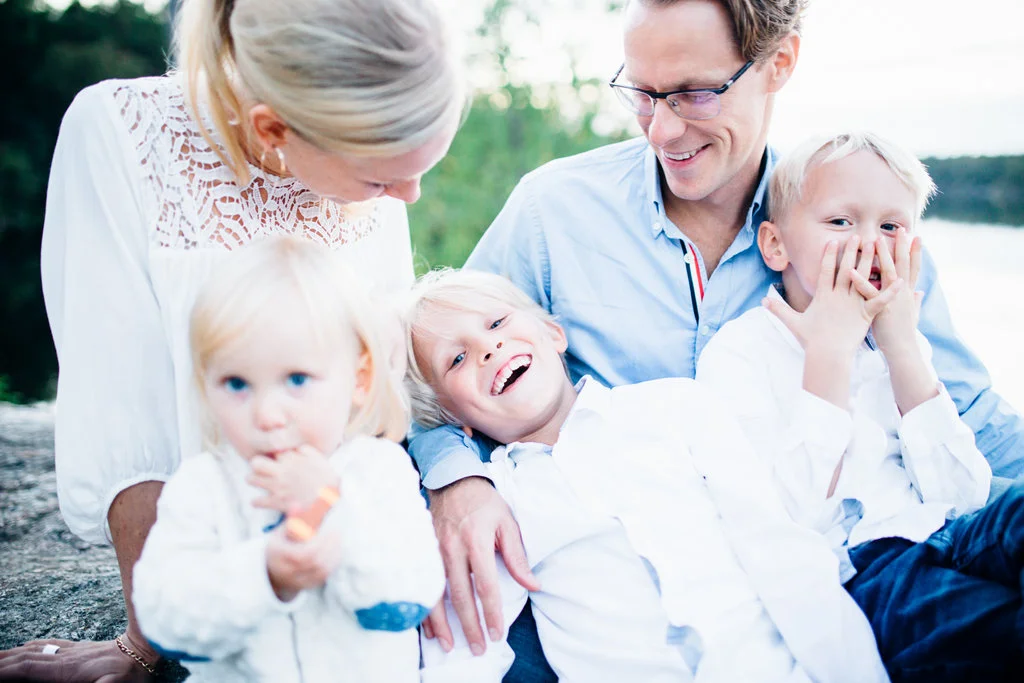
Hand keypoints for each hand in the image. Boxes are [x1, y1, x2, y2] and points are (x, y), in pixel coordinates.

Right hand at [0, 634, 156, 682]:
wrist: (144, 648)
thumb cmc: (130, 673)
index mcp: (65, 670)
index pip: (27, 669)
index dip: (6, 671)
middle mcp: (63, 657)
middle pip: (24, 659)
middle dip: (2, 662)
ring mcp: (70, 651)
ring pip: (33, 650)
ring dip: (11, 653)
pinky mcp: (78, 648)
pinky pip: (48, 645)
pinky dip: (30, 647)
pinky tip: (25, 646)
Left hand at [248, 445, 338, 511]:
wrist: (329, 501)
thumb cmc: (326, 479)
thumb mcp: (319, 459)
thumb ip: (305, 450)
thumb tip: (295, 447)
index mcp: (291, 459)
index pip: (272, 449)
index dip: (274, 453)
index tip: (276, 457)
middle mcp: (281, 471)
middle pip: (255, 462)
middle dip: (257, 464)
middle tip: (261, 468)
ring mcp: (277, 487)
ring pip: (251, 479)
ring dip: (254, 480)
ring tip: (259, 481)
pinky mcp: (277, 502)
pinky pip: (258, 501)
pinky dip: (257, 502)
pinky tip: (259, 500)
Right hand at [265, 524, 342, 601]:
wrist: (272, 572)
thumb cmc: (280, 546)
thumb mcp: (281, 532)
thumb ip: (291, 520)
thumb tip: (297, 505)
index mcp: (279, 556)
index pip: (305, 553)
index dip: (320, 542)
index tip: (329, 528)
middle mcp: (288, 571)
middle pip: (316, 562)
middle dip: (330, 546)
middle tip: (337, 531)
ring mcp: (298, 581)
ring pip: (322, 570)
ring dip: (334, 553)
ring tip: (338, 539)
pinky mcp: (308, 585)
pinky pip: (325, 575)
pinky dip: (333, 562)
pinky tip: (337, 549)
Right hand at [421, 477, 539, 655]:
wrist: (452, 480)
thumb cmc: (484, 502)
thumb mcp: (507, 522)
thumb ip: (517, 556)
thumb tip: (533, 584)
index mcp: (477, 540)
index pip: (485, 585)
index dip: (491, 612)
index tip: (497, 633)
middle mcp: (452, 548)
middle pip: (460, 596)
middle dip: (469, 626)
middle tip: (479, 647)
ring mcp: (433, 551)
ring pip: (435, 595)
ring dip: (442, 624)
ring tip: (450, 645)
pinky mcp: (422, 552)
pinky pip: (422, 586)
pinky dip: (425, 609)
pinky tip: (430, 627)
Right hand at [765, 236, 901, 356]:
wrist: (827, 355)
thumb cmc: (811, 340)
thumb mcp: (793, 322)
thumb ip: (779, 309)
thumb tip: (763, 300)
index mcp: (823, 297)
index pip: (826, 271)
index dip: (830, 255)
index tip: (834, 241)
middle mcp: (839, 297)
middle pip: (846, 269)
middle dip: (852, 251)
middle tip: (858, 236)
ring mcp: (853, 305)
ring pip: (863, 279)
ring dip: (870, 261)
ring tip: (877, 246)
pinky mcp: (865, 315)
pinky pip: (879, 300)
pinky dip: (890, 291)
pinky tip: (901, 280)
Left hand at [865, 227, 922, 356]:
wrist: (902, 349)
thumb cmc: (903, 333)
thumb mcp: (911, 315)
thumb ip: (914, 302)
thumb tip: (919, 293)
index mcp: (907, 293)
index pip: (912, 268)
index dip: (915, 252)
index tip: (916, 236)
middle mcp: (901, 293)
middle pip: (903, 265)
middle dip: (902, 246)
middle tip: (902, 228)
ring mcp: (891, 299)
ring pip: (888, 273)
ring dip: (882, 256)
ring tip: (876, 239)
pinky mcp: (878, 308)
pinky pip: (867, 292)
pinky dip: (858, 281)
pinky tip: (850, 269)